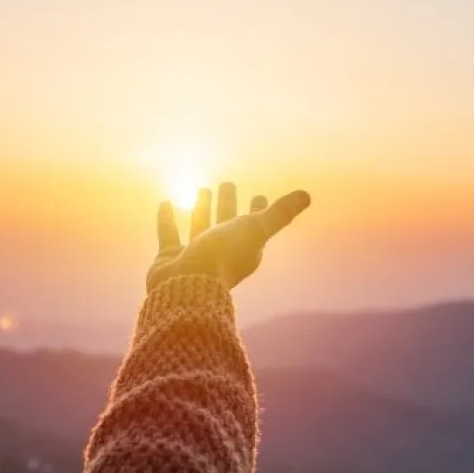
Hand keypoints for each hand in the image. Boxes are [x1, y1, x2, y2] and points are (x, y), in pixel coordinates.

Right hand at [146, 182, 310, 291]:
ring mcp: (196, 255)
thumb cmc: (224, 258)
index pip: (255, 225)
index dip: (258, 210)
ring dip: (202, 208)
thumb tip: (307, 195)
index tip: (259, 196)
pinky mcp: (171, 258)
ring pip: (200, 226)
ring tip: (202, 189)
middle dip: (228, 204)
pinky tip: (166, 202)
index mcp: (245, 248)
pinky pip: (170, 234)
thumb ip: (279, 214)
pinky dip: (167, 218)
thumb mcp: (255, 230)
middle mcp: (221, 252)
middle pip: (227, 222)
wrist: (187, 288)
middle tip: (227, 184)